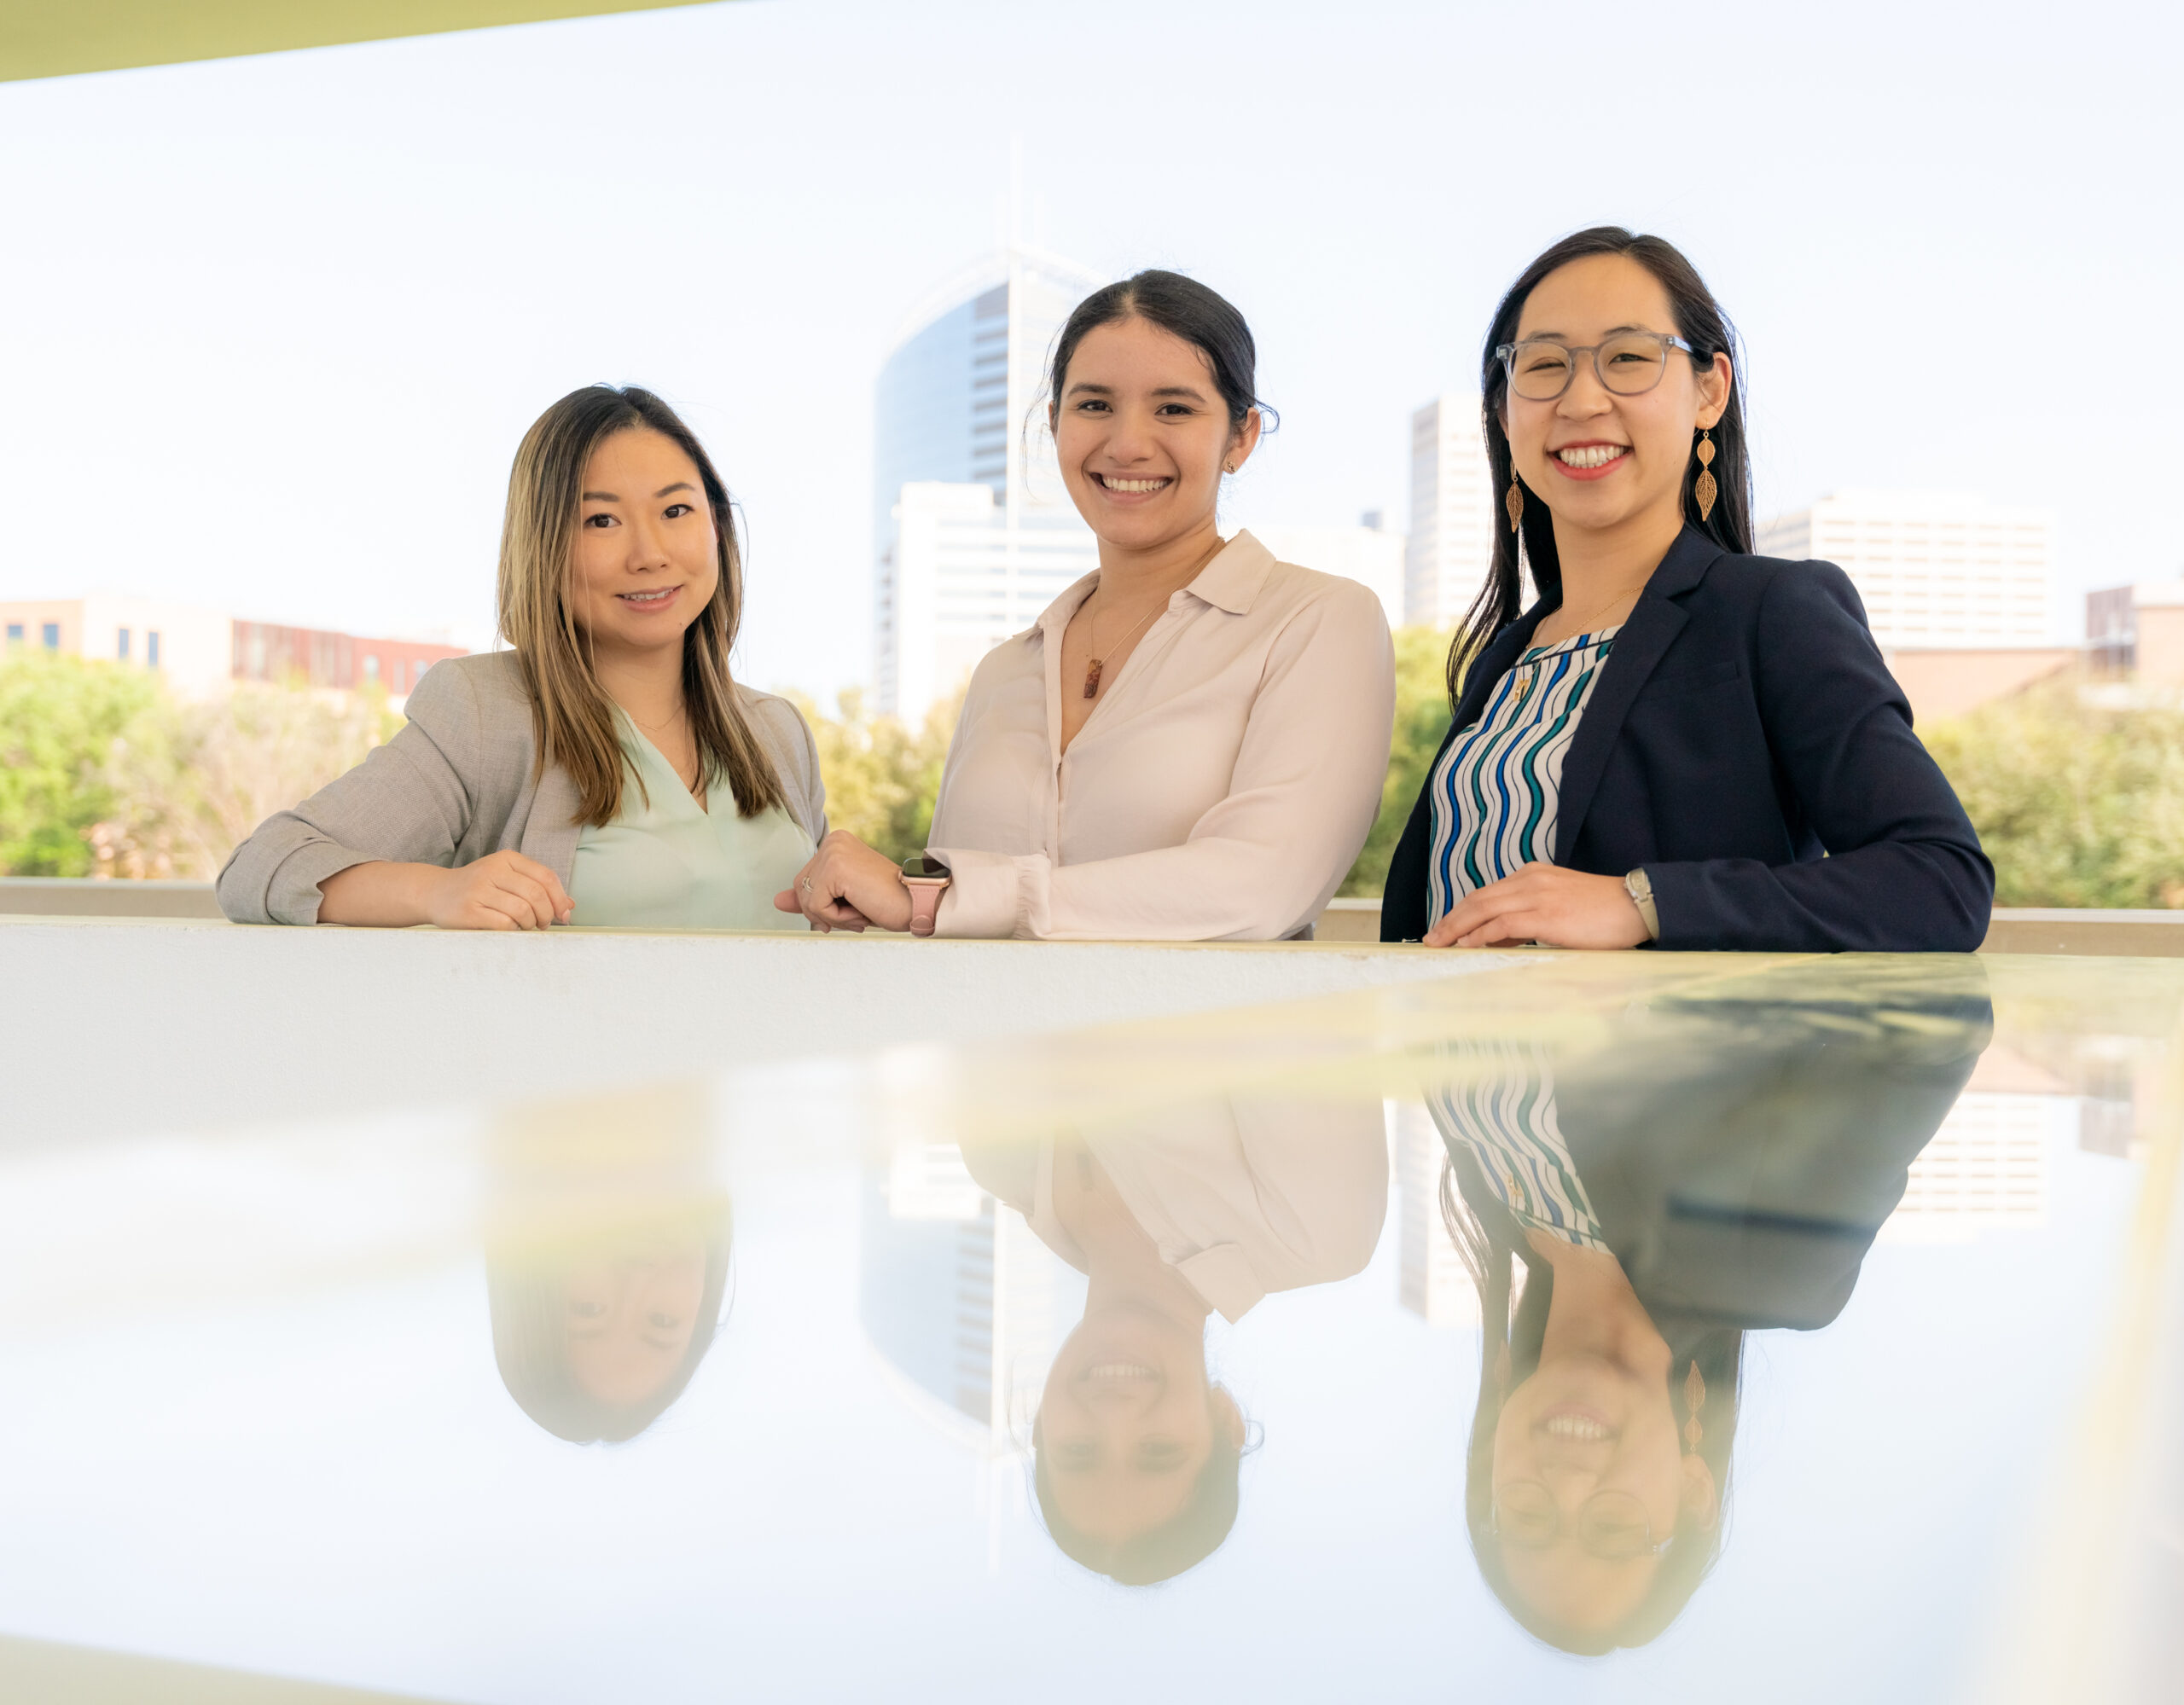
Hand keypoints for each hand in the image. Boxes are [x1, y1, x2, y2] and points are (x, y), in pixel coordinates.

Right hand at [423, 850, 573, 930]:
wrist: (435, 893)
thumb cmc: (478, 888)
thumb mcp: (507, 879)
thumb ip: (537, 888)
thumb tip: (570, 905)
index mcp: (506, 859)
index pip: (546, 877)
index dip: (560, 899)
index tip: (564, 915)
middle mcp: (492, 870)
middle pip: (537, 894)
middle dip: (548, 914)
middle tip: (544, 924)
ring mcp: (478, 890)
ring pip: (522, 910)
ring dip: (531, 924)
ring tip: (526, 927)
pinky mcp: (468, 911)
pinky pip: (504, 924)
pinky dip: (513, 930)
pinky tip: (509, 930)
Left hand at [774, 830, 913, 932]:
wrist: (917, 904)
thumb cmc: (886, 903)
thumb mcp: (842, 902)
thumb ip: (810, 899)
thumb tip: (777, 901)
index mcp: (835, 844)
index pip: (804, 882)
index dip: (821, 905)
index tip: (851, 909)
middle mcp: (832, 842)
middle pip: (799, 889)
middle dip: (823, 911)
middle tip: (858, 913)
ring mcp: (833, 852)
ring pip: (806, 899)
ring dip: (833, 916)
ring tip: (861, 912)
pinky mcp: (836, 867)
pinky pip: (815, 905)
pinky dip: (837, 918)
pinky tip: (861, 911)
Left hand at [1423, 862, 1647, 950]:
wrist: (1638, 904)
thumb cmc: (1605, 913)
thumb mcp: (1560, 910)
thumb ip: (1530, 921)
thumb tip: (1500, 940)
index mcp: (1533, 875)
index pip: (1486, 893)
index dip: (1461, 911)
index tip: (1444, 928)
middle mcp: (1530, 880)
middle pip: (1477, 899)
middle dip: (1450, 920)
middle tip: (1431, 938)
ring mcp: (1537, 895)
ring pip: (1483, 909)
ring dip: (1456, 928)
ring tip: (1438, 944)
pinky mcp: (1546, 915)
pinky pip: (1503, 924)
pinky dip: (1480, 935)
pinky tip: (1466, 946)